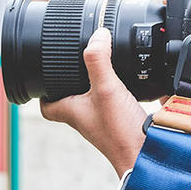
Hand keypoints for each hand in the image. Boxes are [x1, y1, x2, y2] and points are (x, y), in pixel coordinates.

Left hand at [39, 28, 146, 177]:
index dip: (42, 90)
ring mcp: (104, 121)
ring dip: (96, 84)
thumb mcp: (106, 89)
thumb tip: (97, 35)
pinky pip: (114, 102)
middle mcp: (85, 118)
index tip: (44, 72)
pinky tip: (129, 81)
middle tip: (75, 62)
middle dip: (72, 81)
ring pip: (92, 99)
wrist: (147, 154)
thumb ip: (99, 61)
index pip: (46, 105)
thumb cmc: (120, 133)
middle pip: (69, 99)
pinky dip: (118, 90)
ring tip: (100, 66)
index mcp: (72, 111)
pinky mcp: (121, 121)